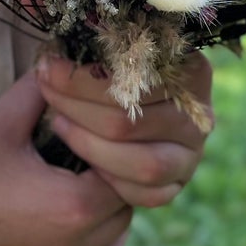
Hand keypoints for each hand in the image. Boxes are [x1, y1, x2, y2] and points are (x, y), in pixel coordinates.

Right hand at [0, 72, 134, 245]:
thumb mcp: (2, 119)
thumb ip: (43, 91)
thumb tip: (63, 64)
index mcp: (72, 210)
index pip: (126, 179)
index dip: (114, 152)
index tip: (94, 135)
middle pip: (121, 219)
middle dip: (112, 187)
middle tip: (87, 158)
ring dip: (105, 231)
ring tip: (80, 197)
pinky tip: (55, 234)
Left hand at [35, 50, 214, 209]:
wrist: (127, 110)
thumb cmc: (112, 75)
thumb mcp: (111, 53)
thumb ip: (98, 50)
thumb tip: (56, 54)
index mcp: (192, 74)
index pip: (134, 78)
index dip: (84, 77)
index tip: (47, 68)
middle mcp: (198, 117)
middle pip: (130, 122)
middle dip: (76, 107)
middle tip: (47, 93)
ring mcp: (191, 155)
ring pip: (143, 164)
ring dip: (89, 146)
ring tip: (59, 124)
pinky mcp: (176, 184)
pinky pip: (147, 194)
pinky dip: (110, 180)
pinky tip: (83, 159)